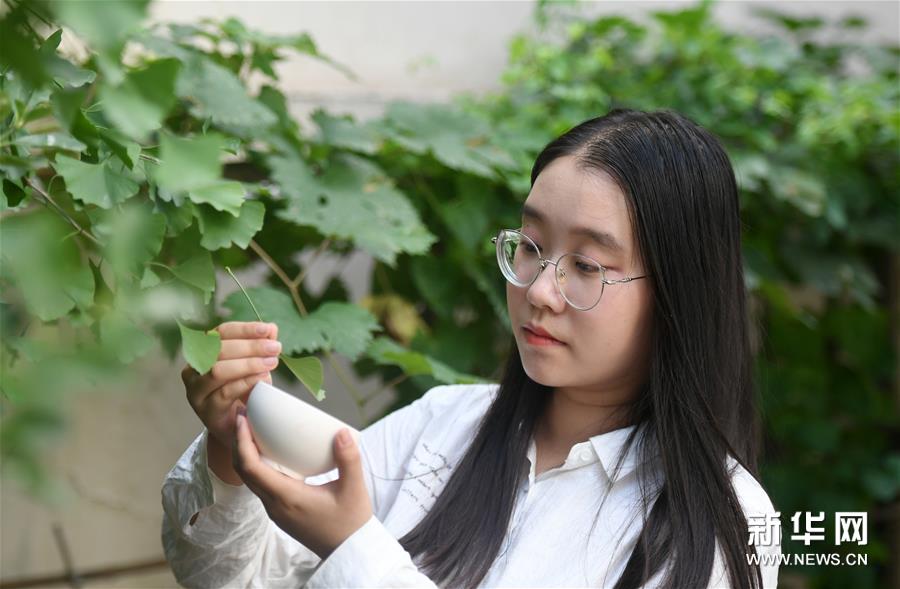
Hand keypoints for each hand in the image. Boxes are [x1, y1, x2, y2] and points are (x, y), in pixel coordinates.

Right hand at [182, 321, 280, 448]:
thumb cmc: (243, 390)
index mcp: (203, 351)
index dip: (244, 329)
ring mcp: (196, 390)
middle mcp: (193, 369)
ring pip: (218, 371)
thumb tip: (271, 329)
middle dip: (250, 346)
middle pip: (218, 350)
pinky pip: (224, 392)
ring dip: (248, 364)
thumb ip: (260, 346)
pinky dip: (245, 382)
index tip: (267, 329)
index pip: (221, 332)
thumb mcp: (253, 365)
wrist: (235, 426)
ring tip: (271, 362)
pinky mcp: (205, 410)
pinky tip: (262, 378)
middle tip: (274, 347)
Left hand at [231, 410, 372, 559]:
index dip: (241, 441)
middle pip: (243, 471)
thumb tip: (341, 431)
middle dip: (238, 442)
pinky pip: (260, 483)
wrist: (348, 550)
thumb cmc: (351, 521)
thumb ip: (349, 459)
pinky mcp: (281, 510)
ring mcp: (276, 510)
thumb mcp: (354, 489)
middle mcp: (274, 505)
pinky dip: (257, 464)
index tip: (241, 419)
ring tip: (251, 428)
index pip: (251, 468)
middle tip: (241, 415)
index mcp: (286, 498)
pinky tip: (269, 450)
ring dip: (245, 453)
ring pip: (250, 478)